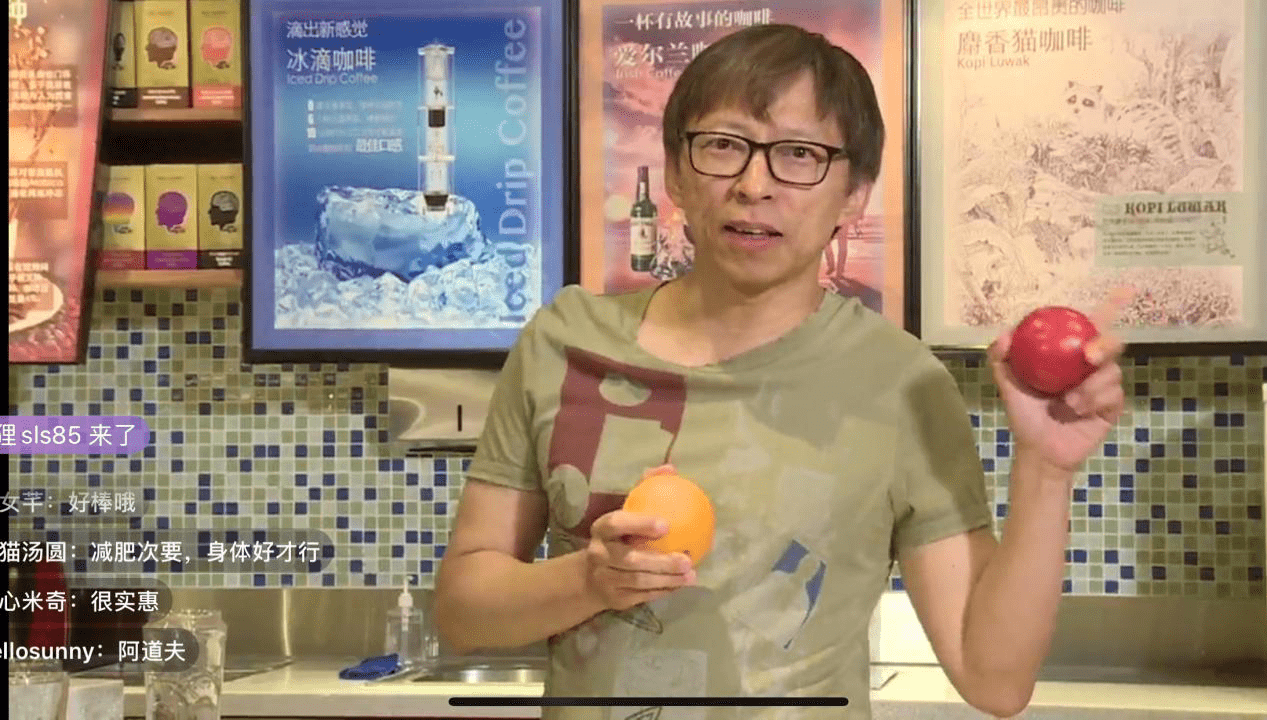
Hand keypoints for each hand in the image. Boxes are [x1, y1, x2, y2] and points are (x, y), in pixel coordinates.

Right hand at [585, 510, 694, 610]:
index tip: (666, 525)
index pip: (616, 524)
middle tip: (687, 561)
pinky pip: (642, 595)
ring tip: (690, 576)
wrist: (590, 578)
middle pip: (630, 559)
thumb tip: (683, 511)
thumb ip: (642, 522)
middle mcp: (598, 555)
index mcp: (601, 530)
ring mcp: (604, 579)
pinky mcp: (614, 599)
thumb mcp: (621, 529)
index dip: (640, 524)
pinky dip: (663, 590)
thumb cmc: (616, 543)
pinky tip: (679, 584)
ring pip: (639, 581)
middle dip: (662, 562)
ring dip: (668, 579)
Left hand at [987, 289, 1132, 473]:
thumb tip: (1005, 335)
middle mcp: (1089, 366)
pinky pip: (1113, 394)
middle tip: (1089, 356)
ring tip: (1068, 402)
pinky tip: (1078, 411)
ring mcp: (1104, 385)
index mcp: (1068, 356)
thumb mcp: (1007, 385)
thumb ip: (1001, 358)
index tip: (1126, 289)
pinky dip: (1094, 401)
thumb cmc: (1024, 415)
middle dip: (1105, 345)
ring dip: (1089, 387)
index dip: (1112, 305)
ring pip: (1112, 371)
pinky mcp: (1113, 405)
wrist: (1039, 450)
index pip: (1090, 325)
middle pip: (1111, 342)